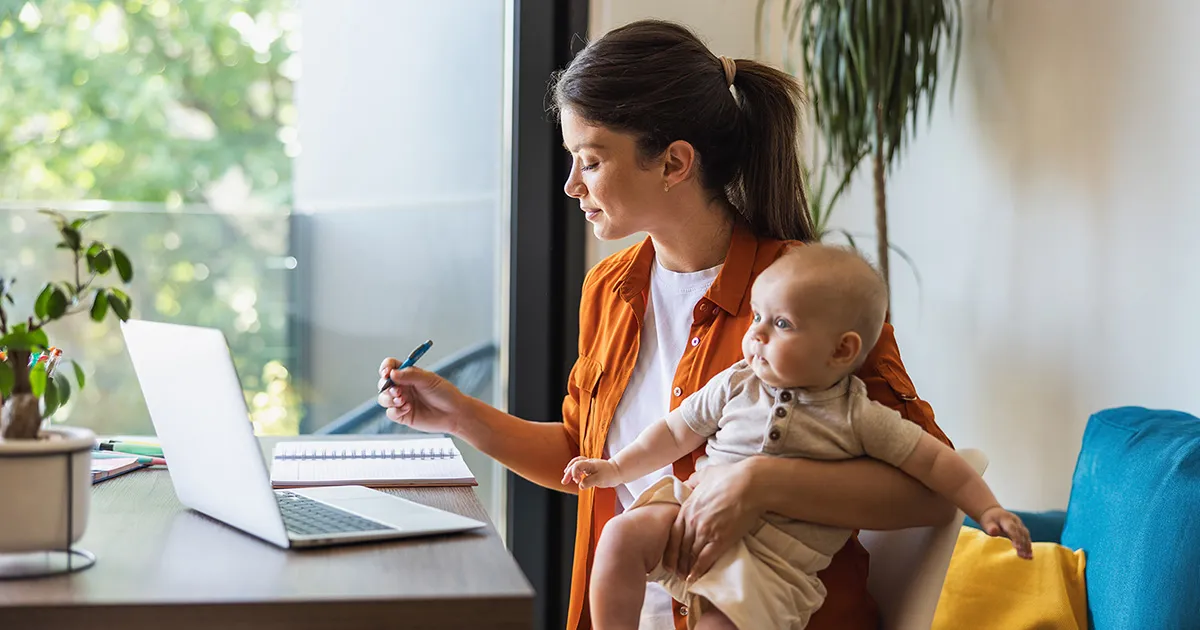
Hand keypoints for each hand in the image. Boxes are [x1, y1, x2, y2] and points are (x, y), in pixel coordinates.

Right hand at [376, 360, 467, 434]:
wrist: (454, 414)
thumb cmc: (445, 394)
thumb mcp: (429, 380)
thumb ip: (410, 375)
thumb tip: (392, 373)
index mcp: (409, 375)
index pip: (391, 367)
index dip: (385, 367)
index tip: (387, 372)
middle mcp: (403, 387)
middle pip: (383, 383)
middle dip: (385, 386)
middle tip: (396, 390)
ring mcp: (402, 401)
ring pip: (383, 399)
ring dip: (388, 399)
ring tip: (402, 400)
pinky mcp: (403, 416)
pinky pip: (390, 413)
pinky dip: (395, 411)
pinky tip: (407, 409)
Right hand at [561, 456, 621, 488]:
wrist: (618, 471)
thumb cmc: (610, 475)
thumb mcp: (600, 480)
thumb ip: (589, 482)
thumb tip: (580, 485)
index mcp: (590, 464)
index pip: (577, 465)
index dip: (574, 472)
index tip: (576, 480)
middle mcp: (588, 463)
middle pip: (574, 464)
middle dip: (568, 473)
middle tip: (564, 481)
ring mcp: (589, 465)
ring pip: (576, 464)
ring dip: (570, 471)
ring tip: (565, 479)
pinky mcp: (590, 468)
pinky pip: (579, 467)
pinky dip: (575, 471)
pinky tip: (574, 477)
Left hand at [664, 459, 761, 580]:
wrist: (750, 484)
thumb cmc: (730, 476)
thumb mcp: (706, 474)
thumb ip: (694, 480)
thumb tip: (688, 482)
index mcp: (688, 507)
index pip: (673, 533)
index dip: (670, 547)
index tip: (669, 556)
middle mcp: (693, 521)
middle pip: (680, 546)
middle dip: (677, 561)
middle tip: (675, 572)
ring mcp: (706, 531)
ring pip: (691, 555)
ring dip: (686, 568)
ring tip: (684, 577)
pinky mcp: (720, 540)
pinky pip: (705, 559)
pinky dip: (698, 570)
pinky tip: (694, 578)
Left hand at [978, 506, 1032, 559]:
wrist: (994, 512)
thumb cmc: (989, 520)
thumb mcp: (987, 523)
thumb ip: (990, 528)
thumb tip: (993, 531)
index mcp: (1006, 519)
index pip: (1012, 529)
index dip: (1015, 538)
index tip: (1017, 548)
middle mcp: (1016, 521)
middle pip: (1021, 533)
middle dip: (1023, 545)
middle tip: (1024, 556)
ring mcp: (1020, 525)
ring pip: (1026, 536)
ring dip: (1027, 547)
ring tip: (1028, 557)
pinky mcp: (1022, 529)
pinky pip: (1027, 538)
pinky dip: (1028, 546)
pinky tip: (1029, 555)